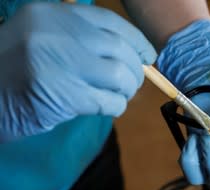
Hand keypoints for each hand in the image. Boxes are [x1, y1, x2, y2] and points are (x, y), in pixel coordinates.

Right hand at [0, 2, 155, 141]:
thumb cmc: (14, 71)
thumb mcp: (42, 39)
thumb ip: (79, 40)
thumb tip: (129, 55)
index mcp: (52, 14)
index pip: (109, 21)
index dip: (136, 40)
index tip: (147, 56)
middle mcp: (57, 33)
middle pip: (119, 49)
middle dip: (135, 70)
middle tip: (131, 83)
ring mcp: (60, 63)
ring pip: (119, 75)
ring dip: (127, 90)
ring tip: (119, 96)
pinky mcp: (64, 95)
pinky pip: (108, 101)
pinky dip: (116, 106)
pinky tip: (108, 107)